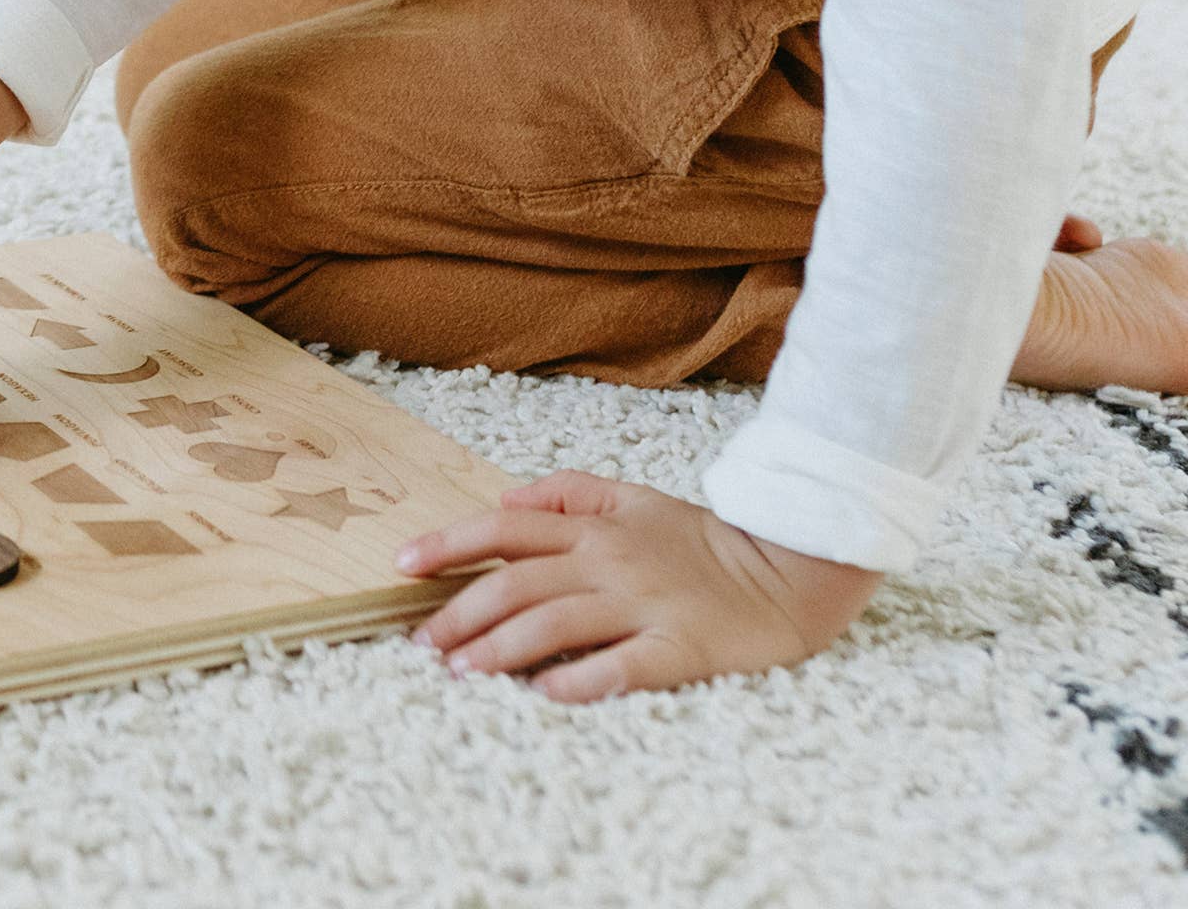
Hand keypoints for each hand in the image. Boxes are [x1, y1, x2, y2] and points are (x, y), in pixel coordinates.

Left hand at [399, 470, 880, 703]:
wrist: (784, 571)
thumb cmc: (700, 541)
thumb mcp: (633, 498)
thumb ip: (569, 493)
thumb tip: (505, 500)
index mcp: (594, 527)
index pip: (504, 529)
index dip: (449, 544)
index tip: (403, 566)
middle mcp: (609, 561)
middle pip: (517, 582)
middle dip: (460, 613)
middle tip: (421, 644)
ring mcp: (643, 605)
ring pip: (554, 622)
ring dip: (499, 649)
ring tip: (459, 673)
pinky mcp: (678, 648)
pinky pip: (619, 666)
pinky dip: (578, 680)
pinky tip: (543, 695)